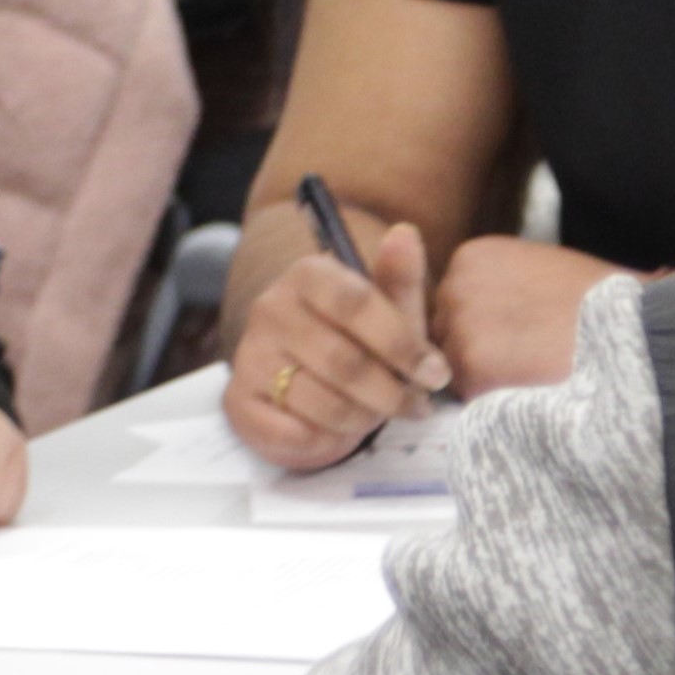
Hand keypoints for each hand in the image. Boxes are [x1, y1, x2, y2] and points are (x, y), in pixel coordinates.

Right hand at [225, 221, 448, 468]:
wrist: (298, 379)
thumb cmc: (354, 341)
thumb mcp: (386, 311)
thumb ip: (399, 279)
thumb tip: (406, 232)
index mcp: (308, 275)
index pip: (356, 304)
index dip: (402, 344)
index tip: (435, 374)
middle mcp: (271, 309)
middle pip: (344, 361)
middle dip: (390, 393)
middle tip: (415, 406)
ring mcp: (249, 356)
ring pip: (323, 403)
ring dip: (363, 419)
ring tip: (377, 415)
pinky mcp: (238, 401)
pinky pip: (296, 433)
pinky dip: (328, 441)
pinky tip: (337, 430)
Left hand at [433, 239, 627, 392]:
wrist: (632, 324)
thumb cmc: (596, 299)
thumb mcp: (535, 267)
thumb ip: (495, 284)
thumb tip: (476, 315)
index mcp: (469, 257)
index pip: (450, 304)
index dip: (480, 325)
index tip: (516, 331)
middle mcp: (455, 286)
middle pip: (444, 335)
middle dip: (474, 351)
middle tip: (522, 356)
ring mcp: (461, 326)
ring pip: (453, 367)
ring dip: (482, 378)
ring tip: (529, 370)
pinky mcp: (473, 366)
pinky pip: (469, 393)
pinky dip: (494, 398)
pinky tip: (530, 383)